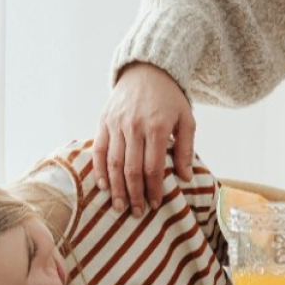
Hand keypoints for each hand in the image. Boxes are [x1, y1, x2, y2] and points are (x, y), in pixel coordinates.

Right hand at [95, 62, 196, 217]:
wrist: (147, 71)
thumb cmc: (170, 98)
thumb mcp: (186, 119)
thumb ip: (186, 149)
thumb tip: (184, 177)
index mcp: (158, 127)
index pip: (153, 167)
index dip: (154, 190)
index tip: (156, 205)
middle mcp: (134, 127)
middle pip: (132, 169)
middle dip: (134, 195)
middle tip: (137, 213)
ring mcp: (117, 124)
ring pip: (113, 163)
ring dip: (116, 188)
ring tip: (119, 207)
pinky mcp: (104, 121)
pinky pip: (98, 150)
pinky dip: (99, 170)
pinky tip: (104, 186)